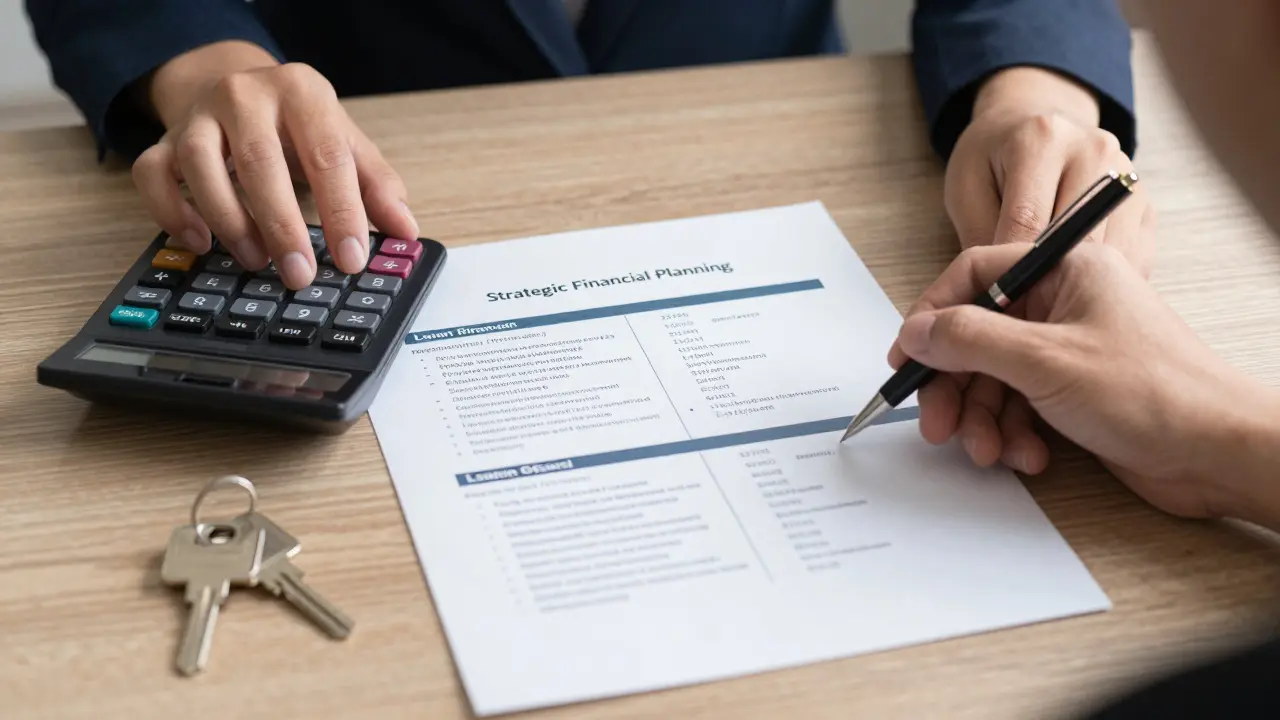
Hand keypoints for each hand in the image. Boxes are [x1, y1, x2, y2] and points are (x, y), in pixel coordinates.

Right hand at [131, 41, 419, 288]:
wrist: (239, 89)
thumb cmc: (299, 127)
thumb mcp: (346, 144)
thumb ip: (377, 186)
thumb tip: (406, 231)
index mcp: (302, 92)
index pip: (327, 155)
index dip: (342, 211)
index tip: (352, 259)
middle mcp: (245, 95)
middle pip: (260, 162)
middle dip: (282, 226)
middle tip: (300, 275)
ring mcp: (198, 116)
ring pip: (200, 165)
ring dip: (229, 222)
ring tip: (256, 261)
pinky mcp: (163, 140)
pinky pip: (153, 176)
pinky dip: (172, 213)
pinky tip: (201, 242)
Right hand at [940, 67, 1156, 475]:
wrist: (1219, 453)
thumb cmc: (1156, 393)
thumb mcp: (1045, 360)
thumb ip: (971, 339)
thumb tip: (919, 329)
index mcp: (1065, 269)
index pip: (974, 274)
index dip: (932, 314)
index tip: (906, 356)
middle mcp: (1065, 303)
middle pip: (978, 334)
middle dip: (955, 385)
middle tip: (937, 423)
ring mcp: (1069, 348)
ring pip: (995, 377)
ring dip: (984, 418)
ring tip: (987, 450)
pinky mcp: (1074, 391)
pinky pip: (1019, 405)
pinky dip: (1013, 433)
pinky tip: (1027, 456)